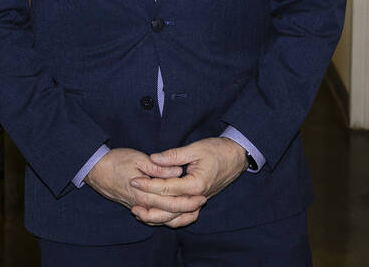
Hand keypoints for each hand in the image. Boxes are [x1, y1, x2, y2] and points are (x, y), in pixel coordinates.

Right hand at [85, 148, 202, 225]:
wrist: (95, 170)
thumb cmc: (115, 161)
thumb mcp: (138, 158)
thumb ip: (158, 167)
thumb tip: (177, 172)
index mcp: (144, 193)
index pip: (171, 203)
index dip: (187, 201)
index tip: (201, 195)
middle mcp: (141, 205)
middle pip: (169, 214)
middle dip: (187, 209)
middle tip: (202, 202)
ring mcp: (137, 207)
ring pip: (161, 219)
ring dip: (178, 216)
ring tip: (193, 209)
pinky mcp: (134, 206)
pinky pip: (152, 218)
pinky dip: (165, 218)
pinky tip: (174, 212)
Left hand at [129, 138, 249, 226]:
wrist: (236, 157)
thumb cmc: (217, 150)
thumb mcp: (195, 148)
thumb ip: (174, 156)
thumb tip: (154, 158)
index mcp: (196, 184)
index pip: (167, 188)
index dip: (148, 185)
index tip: (134, 180)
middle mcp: (197, 198)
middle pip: (169, 208)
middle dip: (148, 203)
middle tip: (132, 199)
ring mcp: (199, 202)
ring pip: (176, 218)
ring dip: (157, 217)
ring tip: (139, 212)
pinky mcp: (198, 202)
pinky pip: (183, 217)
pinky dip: (169, 219)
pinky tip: (156, 215)